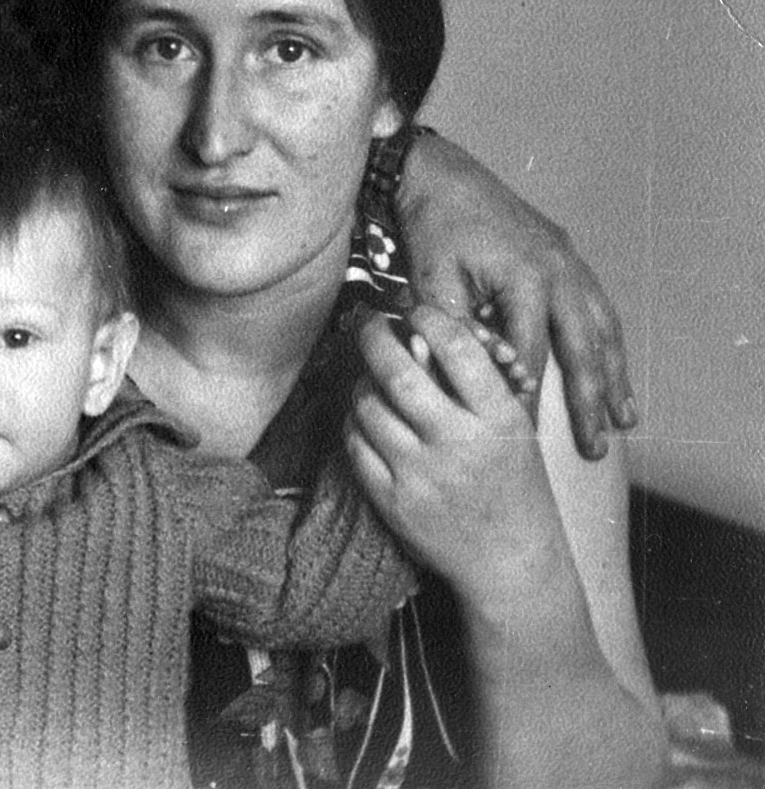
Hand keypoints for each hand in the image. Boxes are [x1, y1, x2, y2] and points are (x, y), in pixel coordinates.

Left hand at [346, 306, 570, 610]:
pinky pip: (355, 443)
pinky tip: (367, 416)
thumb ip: (475, 386)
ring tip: (373, 377)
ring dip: (364, 382)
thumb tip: (422, 335)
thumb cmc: (515, 486)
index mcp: (499, 421)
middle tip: (371, 324)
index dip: (430, 318)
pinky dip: (356, 422)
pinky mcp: (390, 500)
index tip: (417, 310)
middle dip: (376, 336)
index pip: (458, 349)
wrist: (511, 561)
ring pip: (368, 405)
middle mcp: (457, 445)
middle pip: (398, 371)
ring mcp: (419, 475)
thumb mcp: (515, 430)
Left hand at [396, 131, 635, 457]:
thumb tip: (460, 378)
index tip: (526, 437)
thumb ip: (451, 330)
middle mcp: (559, 270)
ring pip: (603, 328)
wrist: (439, 173)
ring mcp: (569, 260)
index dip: (528, 398)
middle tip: (596, 447)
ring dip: (615, 375)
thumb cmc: (432, 226)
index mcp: (525, 278)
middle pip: (582, 348)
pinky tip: (616, 367)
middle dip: (591, 401)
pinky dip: (610, 341)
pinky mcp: (566, 254)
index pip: (531, 354)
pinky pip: (600, 305)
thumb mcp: (432, 280)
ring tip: (625, 419)